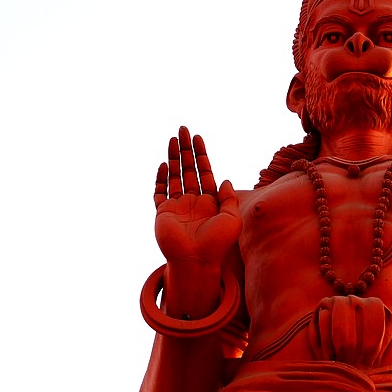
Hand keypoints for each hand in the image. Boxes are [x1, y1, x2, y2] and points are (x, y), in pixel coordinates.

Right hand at [153, 127, 241, 267]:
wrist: (197, 262)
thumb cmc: (217, 244)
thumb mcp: (231, 219)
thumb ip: (228, 198)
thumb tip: (225, 179)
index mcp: (209, 201)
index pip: (205, 172)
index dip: (201, 155)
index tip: (198, 138)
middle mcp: (192, 201)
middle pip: (188, 169)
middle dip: (186, 149)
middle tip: (183, 129)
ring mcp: (177, 206)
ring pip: (174, 176)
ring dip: (174, 157)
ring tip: (173, 139)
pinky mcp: (163, 212)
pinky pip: (159, 192)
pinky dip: (160, 178)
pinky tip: (164, 164)